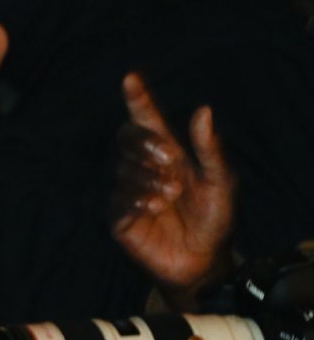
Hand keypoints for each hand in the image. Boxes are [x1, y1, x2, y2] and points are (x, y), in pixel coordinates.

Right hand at [109, 72, 234, 305]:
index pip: (147, 120)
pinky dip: (136, 201)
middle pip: (126, 138)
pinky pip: (117, 199)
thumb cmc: (214, 219)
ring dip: (148, 179)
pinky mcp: (119, 217)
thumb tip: (203, 110)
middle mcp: (145, 168)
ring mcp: (129, 192)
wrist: (203, 260)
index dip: (137, 99)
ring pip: (123, 170)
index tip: (130, 78)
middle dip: (145, 145)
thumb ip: (210, 149)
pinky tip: (154, 209)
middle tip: (171, 162)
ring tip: (170, 197)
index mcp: (169, 154)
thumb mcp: (221, 182)